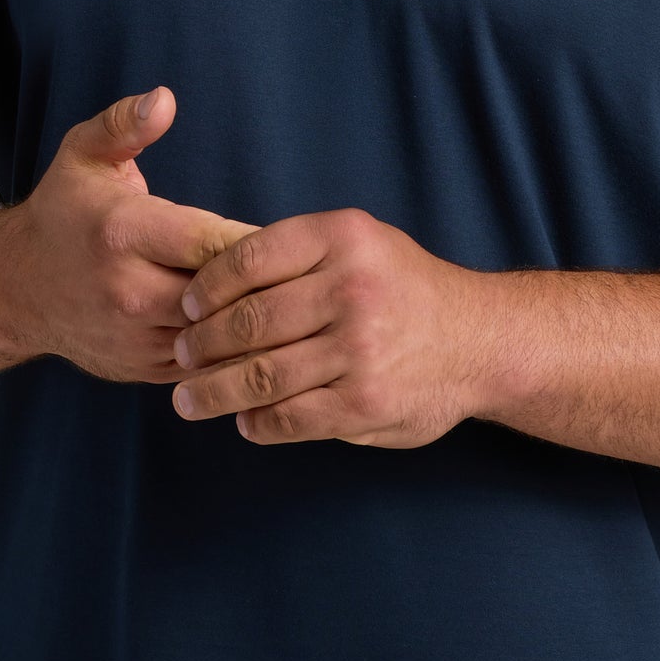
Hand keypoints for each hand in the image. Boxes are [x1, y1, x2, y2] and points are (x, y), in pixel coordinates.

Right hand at [3, 86, 259, 384]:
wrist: (15, 289)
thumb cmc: (63, 211)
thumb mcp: (84, 153)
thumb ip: (125, 123)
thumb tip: (165, 98)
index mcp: (123, 233)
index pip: (212, 242)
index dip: (255, 240)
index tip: (287, 233)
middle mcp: (128, 291)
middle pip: (223, 296)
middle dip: (264, 284)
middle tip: (300, 269)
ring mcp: (135, 338)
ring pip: (219, 338)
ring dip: (253, 320)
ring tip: (286, 298)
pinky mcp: (142, 369)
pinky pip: (206, 365)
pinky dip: (234, 348)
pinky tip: (253, 325)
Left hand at [169, 207, 487, 447]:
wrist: (478, 339)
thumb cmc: (404, 287)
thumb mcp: (362, 242)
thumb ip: (300, 256)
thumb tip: (214, 282)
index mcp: (342, 238)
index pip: (249, 258)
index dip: (206, 286)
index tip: (188, 306)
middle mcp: (351, 289)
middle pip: (247, 321)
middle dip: (200, 343)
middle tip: (181, 354)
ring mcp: (358, 349)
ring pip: (259, 375)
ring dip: (212, 391)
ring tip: (189, 398)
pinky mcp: (363, 403)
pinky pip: (288, 417)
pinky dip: (257, 422)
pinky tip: (246, 420)